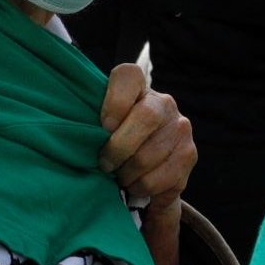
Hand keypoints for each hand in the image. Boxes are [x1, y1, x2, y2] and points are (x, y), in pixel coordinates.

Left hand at [99, 63, 194, 264]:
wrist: (147, 156)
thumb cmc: (115, 138)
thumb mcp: (101, 122)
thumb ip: (90, 120)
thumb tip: (75, 137)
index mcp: (138, 87)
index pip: (128, 76)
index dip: (114, 101)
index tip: (104, 126)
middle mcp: (164, 102)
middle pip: (145, 118)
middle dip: (117, 149)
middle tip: (105, 164)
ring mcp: (181, 128)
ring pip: (147, 157)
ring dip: (126, 175)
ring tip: (121, 176)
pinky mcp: (189, 155)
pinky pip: (158, 180)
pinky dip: (141, 188)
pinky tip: (137, 183)